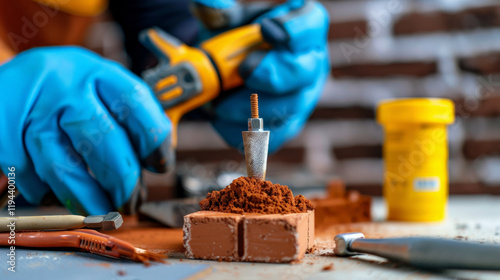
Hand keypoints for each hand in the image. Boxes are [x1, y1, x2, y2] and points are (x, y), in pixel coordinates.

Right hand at [0, 46, 170, 214]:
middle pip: (103, 139)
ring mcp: (31, 108)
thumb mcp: (98, 89)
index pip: (136, 105)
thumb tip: (153, 163)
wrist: (10, 80)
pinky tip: (56, 194)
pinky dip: (43, 190)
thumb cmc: (66, 92)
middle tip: (130, 201)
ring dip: (86, 197)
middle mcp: (65, 84)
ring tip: (101, 212)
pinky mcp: (2, 128)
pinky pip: (27, 172)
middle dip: (123, 180)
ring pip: (62, 164)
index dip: (154, 141)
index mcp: (98, 72)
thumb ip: (126, 118)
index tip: (160, 166)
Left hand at [193, 0, 329, 151]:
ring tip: (220, 102)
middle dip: (270, 73)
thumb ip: (218, 11)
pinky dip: (242, 132)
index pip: (313, 24)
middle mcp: (310, 65)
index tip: (266, 29)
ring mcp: (301, 99)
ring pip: (286, 110)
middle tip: (243, 70)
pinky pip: (271, 138)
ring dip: (248, 108)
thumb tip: (206, 4)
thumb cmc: (237, 42)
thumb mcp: (227, 21)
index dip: (294, 29)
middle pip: (303, 72)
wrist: (229, 74)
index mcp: (303, 30)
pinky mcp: (287, 127)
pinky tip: (222, 119)